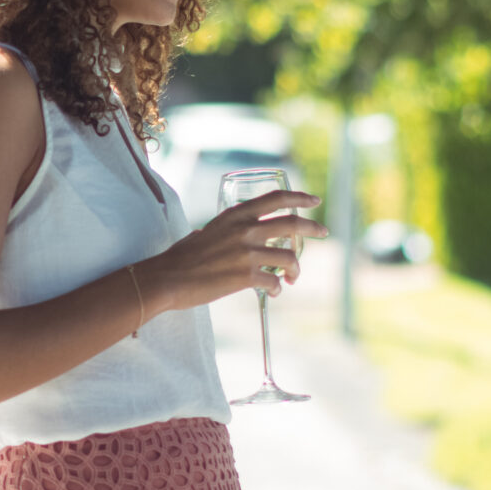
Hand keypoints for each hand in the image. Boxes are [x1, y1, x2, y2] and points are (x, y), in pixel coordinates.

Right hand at [132, 191, 325, 315]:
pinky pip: (275, 281)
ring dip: (295, 269)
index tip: (314, 200)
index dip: (299, 197)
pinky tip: (274, 291)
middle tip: (323, 232)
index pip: (276, 198)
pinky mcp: (246, 276)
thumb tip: (227, 236)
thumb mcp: (205, 232)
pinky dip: (278, 288)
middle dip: (313, 228)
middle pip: (293, 223)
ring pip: (289, 257)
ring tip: (292, 278)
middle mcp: (245, 229)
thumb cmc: (181, 258)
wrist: (167, 279)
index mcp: (235, 215)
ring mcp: (248, 252)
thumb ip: (224, 231)